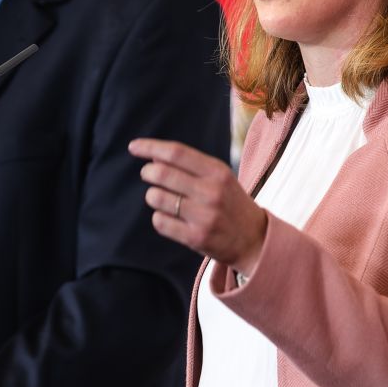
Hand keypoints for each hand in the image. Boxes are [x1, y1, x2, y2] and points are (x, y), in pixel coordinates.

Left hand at [129, 137, 267, 274]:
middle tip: (147, 174)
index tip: (133, 147)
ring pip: (156, 198)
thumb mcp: (219, 178)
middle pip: (161, 173)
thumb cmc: (230, 203)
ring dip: (152, 196)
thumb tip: (153, 157)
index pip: (176, 153)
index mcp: (217, 171)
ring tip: (162, 198)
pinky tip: (169, 218)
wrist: (254, 239)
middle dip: (147, 172)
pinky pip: (160, 222)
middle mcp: (211, 192)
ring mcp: (203, 216)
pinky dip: (159, 218)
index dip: (150, 147)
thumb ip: (191, 166)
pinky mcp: (196, 238)